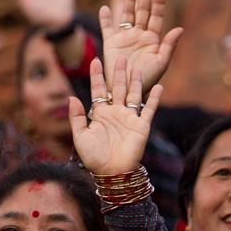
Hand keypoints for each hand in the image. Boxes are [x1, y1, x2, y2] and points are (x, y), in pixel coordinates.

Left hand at [69, 58, 161, 174]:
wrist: (111, 173)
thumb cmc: (94, 157)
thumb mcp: (80, 136)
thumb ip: (76, 117)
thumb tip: (71, 97)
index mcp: (100, 114)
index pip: (99, 90)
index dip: (97, 76)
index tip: (95, 61)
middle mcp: (116, 113)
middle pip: (118, 88)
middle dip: (118, 73)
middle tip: (119, 57)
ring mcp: (129, 118)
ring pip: (134, 95)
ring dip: (135, 82)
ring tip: (137, 67)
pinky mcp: (141, 126)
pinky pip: (150, 109)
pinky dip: (155, 98)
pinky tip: (159, 86)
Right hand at [100, 0, 182, 94]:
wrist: (128, 91)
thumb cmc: (147, 79)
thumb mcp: (161, 63)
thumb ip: (169, 46)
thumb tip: (180, 29)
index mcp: (153, 38)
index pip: (156, 16)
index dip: (158, 3)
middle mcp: (139, 34)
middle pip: (141, 11)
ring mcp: (124, 37)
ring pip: (126, 14)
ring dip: (128, 0)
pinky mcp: (111, 43)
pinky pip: (107, 28)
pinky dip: (105, 19)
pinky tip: (105, 8)